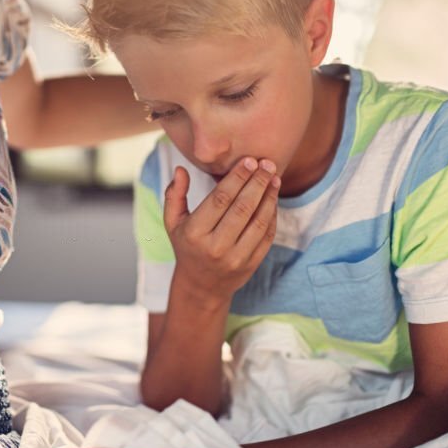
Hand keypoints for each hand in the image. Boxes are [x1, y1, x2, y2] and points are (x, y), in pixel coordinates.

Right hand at [164, 158, 278, 302]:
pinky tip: (273, 197)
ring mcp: (236, 257)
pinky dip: (272, 214)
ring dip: (269, 196)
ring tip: (274, 177)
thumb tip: (181, 169)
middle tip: (268, 163)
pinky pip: (267, 235)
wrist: (201, 286)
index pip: (220, 199)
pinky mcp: (251, 264)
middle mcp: (215, 246)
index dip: (237, 178)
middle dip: (257, 182)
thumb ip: (174, 195)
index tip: (249, 160)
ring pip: (258, 221)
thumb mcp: (173, 222)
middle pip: (242, 208)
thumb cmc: (187, 246)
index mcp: (195, 233)